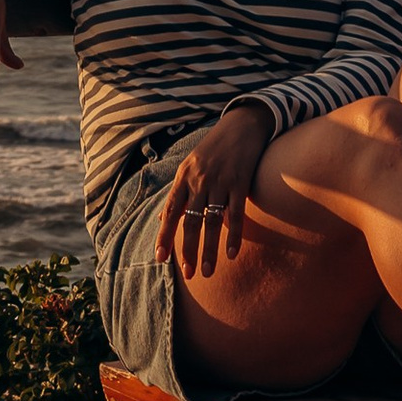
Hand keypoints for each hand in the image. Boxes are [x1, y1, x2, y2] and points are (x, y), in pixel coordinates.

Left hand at [161, 102, 273, 281]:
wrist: (242, 125)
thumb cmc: (213, 149)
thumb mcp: (189, 166)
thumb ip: (177, 194)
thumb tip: (160, 220)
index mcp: (184, 177)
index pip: (170, 211)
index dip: (164, 235)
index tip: (160, 258)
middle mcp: (199, 180)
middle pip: (190, 221)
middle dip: (187, 250)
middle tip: (188, 275)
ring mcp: (220, 181)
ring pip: (212, 222)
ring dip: (209, 250)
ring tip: (206, 272)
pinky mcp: (240, 182)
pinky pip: (235, 213)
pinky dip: (233, 235)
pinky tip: (232, 254)